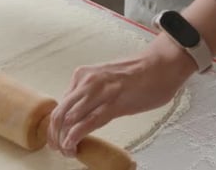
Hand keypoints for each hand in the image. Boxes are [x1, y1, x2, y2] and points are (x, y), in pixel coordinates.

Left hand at [47, 33, 195, 156]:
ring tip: (67, 151)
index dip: (56, 124)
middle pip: (59, 112)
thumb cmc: (139, 73)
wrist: (161, 64)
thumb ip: (92, 94)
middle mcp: (86, 82)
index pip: (60, 104)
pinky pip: (87, 123)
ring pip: (69, 119)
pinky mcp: (113, 104)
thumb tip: (82, 112)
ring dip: (63, 139)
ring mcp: (98, 92)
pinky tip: (72, 146)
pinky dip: (75, 137)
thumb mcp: (105, 80)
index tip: (58, 136)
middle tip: (56, 148)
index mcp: (83, 75)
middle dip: (54, 134)